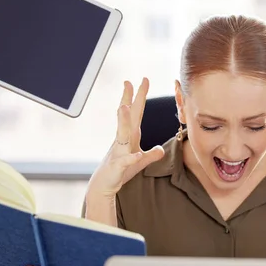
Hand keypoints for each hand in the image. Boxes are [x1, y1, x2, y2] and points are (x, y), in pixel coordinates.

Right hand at [86, 78, 164, 198]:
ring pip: (122, 134)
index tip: (143, 80)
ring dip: (124, 121)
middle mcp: (123, 140)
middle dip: (129, 99)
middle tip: (130, 82)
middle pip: (127, 116)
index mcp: (130, 136)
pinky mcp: (118, 166)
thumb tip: (161, 149)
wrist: (104, 185)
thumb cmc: (121, 171)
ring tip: (125, 107)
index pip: (136, 112)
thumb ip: (151, 154)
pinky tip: (137, 154)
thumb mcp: (140, 162)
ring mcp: (119, 152)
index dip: (139, 96)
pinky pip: (125, 161)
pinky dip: (131, 158)